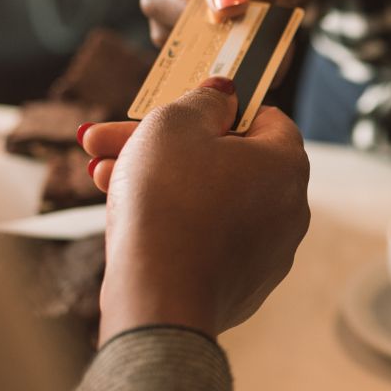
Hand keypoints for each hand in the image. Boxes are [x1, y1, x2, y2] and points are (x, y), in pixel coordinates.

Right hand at [81, 78, 310, 343]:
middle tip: (105, 142)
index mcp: (286, 163)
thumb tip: (224, 94)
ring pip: (209, 201)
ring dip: (158, 182)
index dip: (213, 108)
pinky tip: (127, 219)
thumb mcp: (175, 125)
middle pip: (224, 161)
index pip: (263, 117)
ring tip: (100, 176)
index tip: (172, 109)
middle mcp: (290, 208)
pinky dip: (175, 225)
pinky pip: (209, 240)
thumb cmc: (169, 200)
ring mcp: (270, 253)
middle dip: (160, 146)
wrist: (159, 296)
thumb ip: (203, 101)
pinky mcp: (243, 287)